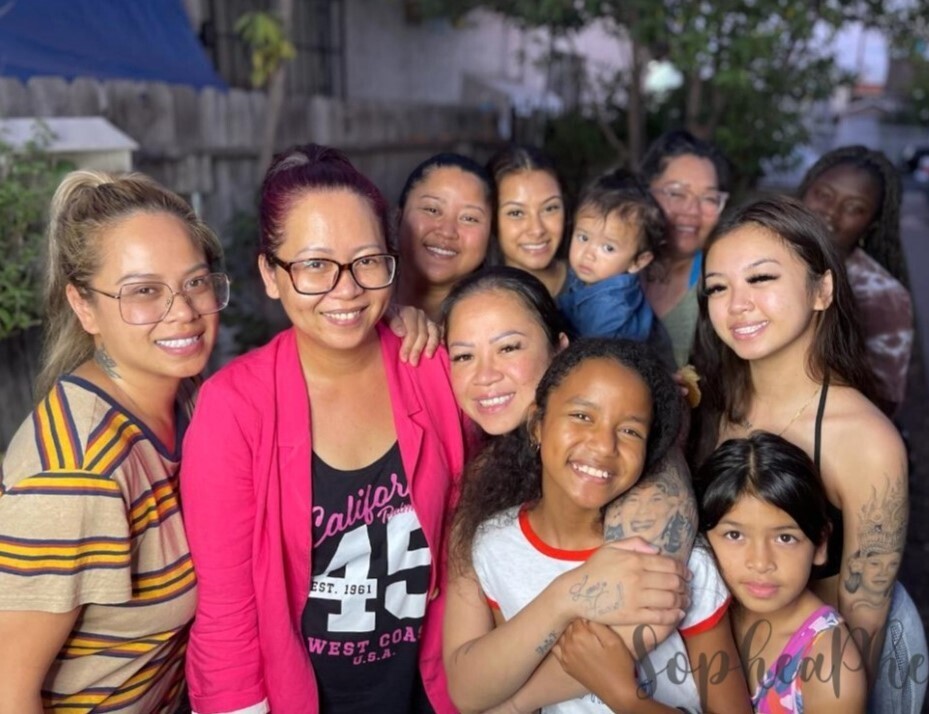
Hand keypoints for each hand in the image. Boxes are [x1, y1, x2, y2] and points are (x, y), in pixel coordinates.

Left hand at [387, 304, 440, 364]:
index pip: (412, 331)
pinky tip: (439, 350)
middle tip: (413, 363)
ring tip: (428, 356)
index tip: (404, 359)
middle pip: (422, 334)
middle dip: (417, 349)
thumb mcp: (385, 315)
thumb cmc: (386, 317)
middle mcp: (420, 315)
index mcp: (409, 312)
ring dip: (431, 346)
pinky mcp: (432, 326)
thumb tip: (402, 332)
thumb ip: (393, 321)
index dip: (408, 346)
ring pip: (433, 333)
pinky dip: (439, 341)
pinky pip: (439, 333)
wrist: (390, 315)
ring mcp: (427, 320)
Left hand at [552, 620, 638, 699]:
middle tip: (584, 619)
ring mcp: (564, 656)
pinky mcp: (565, 666)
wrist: (617, 691)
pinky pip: (556, 649)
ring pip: (560, 635)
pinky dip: (559, 642)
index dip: (582, 612)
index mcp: (580, 635)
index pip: (575, 615)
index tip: (588, 611)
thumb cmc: (619, 664)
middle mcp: (568, 644)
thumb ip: (597, 625)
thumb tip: (586, 614)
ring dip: (566, 631)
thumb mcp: (613, 640)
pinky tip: (567, 641)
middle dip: (574, 620)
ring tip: (576, 629)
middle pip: (567, 625)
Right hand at [561, 538, 687, 627]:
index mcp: (634, 560)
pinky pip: (660, 616)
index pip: (669, 564)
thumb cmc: (593, 569)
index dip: (683, 569)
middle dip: (685, 586)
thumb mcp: (610, 548)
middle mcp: (638, 577)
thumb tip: (657, 550)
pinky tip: (677, 614)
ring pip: (670, 599)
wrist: (576, 592)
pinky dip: (673, 615)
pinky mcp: (633, 615)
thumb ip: (634, 543)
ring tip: (685, 601)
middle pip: (673, 581)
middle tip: (687, 588)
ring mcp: (636, 597)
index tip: (687, 574)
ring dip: (683, 601)